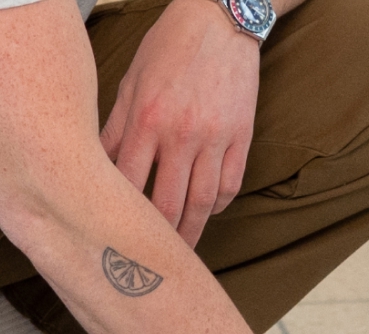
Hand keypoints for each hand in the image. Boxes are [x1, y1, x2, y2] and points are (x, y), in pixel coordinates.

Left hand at [100, 0, 258, 247]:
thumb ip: (119, 125)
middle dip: (162, 234)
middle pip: (170, 201)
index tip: (122, 230)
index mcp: (148, 119)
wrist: (220, 22)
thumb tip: (106, 164)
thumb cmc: (170, 47)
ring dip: (193, 229)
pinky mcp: (241, 140)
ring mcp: (216, 140)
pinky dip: (220, 204)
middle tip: (156, 255)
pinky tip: (209, 211)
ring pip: (204, 202)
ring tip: (185, 247)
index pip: (132, 180)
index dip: (126, 211)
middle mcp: (182, 135)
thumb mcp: (133, 80)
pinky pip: (231, 185)